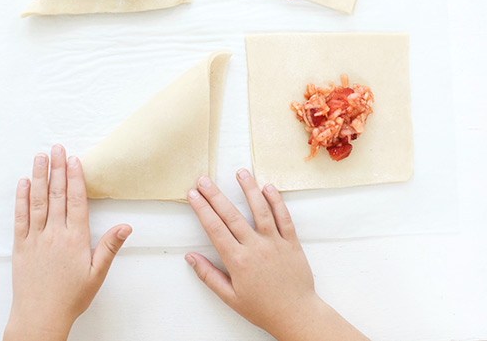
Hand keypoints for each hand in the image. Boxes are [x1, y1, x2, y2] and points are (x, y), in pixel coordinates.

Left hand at [4, 145, 131, 340]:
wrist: (39, 317)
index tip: (74, 160)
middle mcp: (54, 234)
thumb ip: (110, 247)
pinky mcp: (20, 246)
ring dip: (38, 177)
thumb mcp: (97, 275)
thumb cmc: (70, 298)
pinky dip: (21, 199)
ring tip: (40, 157)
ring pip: (37, 201)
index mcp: (75, 239)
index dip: (76, 178)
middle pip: (57, 195)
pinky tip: (23, 184)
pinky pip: (20, 217)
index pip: (77, 201)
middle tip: (57, 148)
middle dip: (58, 169)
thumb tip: (126, 226)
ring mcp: (35, 238)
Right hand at [185, 170, 368, 340]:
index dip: (202, 209)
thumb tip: (190, 257)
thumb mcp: (230, 297)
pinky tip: (268, 187)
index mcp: (238, 261)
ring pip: (260, 210)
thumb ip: (209, 275)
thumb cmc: (262, 308)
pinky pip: (283, 218)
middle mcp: (255, 248)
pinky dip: (276, 202)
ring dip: (249, 189)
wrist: (296, 314)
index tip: (193, 195)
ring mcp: (275, 243)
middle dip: (215, 195)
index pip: (215, 229)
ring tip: (240, 172)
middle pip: (232, 215)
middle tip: (204, 180)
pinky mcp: (291, 243)